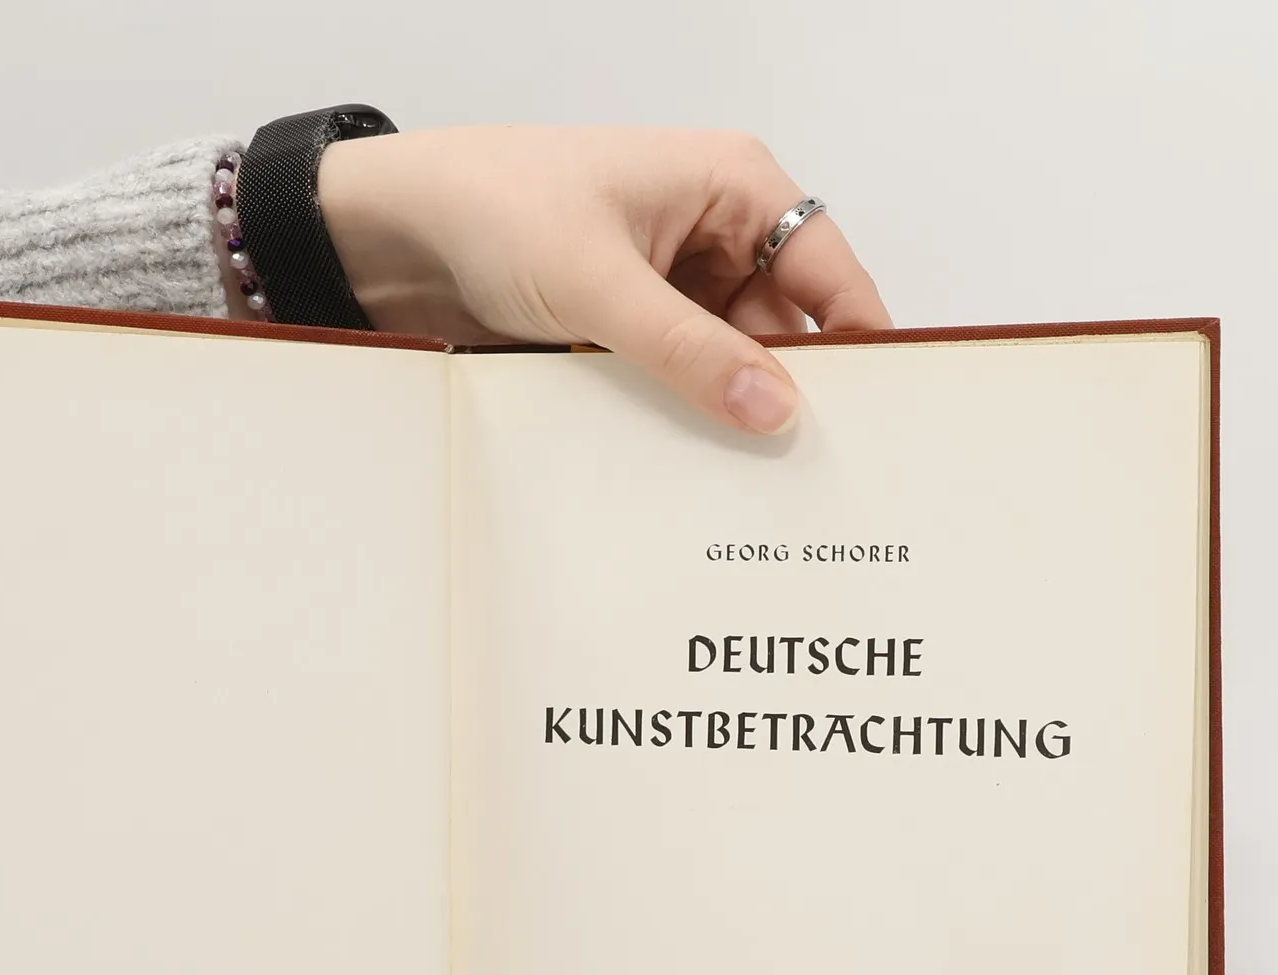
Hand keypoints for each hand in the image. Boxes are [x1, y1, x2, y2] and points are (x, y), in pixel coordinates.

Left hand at [318, 125, 890, 434]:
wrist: (399, 232)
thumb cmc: (496, 206)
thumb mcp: (600, 284)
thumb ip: (689, 351)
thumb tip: (772, 408)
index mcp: (732, 186)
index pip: (828, 271)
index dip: (859, 343)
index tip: (878, 418)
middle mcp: (713, 234)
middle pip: (785, 329)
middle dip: (788, 393)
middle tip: (804, 475)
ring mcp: (672, 287)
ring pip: (730, 364)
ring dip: (727, 413)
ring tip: (743, 483)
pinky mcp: (631, 331)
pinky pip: (679, 383)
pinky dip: (681, 418)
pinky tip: (685, 466)